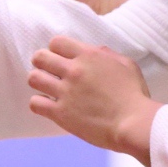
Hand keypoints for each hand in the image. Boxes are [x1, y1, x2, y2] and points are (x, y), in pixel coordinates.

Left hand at [27, 37, 157, 160]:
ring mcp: (65, 92)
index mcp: (89, 55)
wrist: (133, 123)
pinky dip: (39, 104)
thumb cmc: (134, 95)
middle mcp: (73, 70)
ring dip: (39, 82)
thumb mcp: (126, 65)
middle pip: (40, 57)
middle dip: (42, 63)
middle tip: (50, 73)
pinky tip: (48, 107)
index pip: (56, 42)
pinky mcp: (60, 113)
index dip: (56, 50)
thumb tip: (93, 51)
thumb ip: (107, 55)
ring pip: (33, 78)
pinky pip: (35, 103)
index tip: (61, 59)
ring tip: (47, 89)